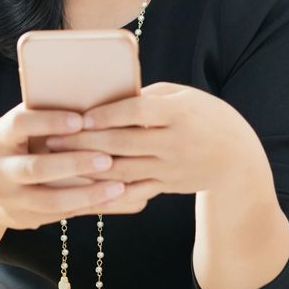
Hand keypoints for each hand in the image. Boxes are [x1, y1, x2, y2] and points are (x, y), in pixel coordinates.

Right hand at [0, 104, 125, 231]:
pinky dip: (87, 207)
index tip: (80, 120)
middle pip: (37, 168)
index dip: (50, 121)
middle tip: (107, 158)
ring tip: (119, 186)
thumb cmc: (16, 147)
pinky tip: (111, 200)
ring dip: (88, 193)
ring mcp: (9, 198)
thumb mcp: (19, 129)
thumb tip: (89, 97)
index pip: (20, 124)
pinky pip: (59, 215)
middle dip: (74, 163)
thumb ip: (43, 116)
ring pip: (51, 200)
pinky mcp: (23, 220)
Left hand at [44, 83, 257, 212]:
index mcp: (178, 113)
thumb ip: (148, 97)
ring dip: (88, 169)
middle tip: (52, 140)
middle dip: (84, 143)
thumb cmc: (205, 116)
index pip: (137, 112)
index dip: (107, 115)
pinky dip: (107, 190)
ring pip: (123, 171)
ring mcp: (170, 169)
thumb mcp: (183, 97)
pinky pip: (133, 191)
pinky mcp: (167, 186)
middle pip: (123, 143)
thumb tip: (109, 97)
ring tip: (59, 163)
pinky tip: (82, 188)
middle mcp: (174, 143)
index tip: (80, 116)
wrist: (236, 159)